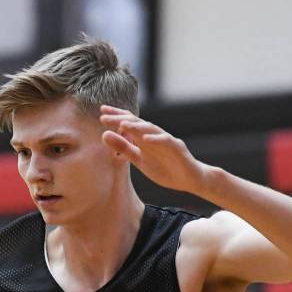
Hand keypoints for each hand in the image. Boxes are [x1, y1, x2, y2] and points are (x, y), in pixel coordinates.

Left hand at [99, 105, 213, 194]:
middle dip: (121, 119)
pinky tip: (145, 139)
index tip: (101, 111)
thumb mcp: (139, 160)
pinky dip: (156, 140)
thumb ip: (123, 148)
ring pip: (151, 130)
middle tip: (104, 116)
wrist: (190, 180)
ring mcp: (167, 141)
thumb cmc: (165, 168)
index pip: (129, 123)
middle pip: (137, 124)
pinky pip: (166, 142)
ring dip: (137, 127)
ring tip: (122, 124)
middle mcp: (155, 136)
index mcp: (144, 139)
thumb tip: (104, 135)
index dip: (116, 117)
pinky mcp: (177, 149)